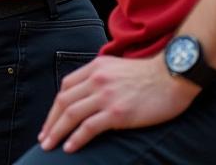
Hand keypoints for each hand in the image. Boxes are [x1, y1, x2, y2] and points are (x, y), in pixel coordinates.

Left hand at [38, 54, 198, 152]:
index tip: (49, 121)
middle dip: (50, 122)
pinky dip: (76, 138)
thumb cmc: (149, 75)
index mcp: (95, 67)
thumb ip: (101, 76)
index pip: (66, 87)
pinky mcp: (117, 112)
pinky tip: (70, 148)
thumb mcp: (117, 67)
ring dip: (57, 132)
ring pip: (71, 114)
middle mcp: (96, 79)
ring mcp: (105, 95)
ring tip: (49, 146)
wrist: (172, 76)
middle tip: (43, 138)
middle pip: (63, 101)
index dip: (54, 106)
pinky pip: (89, 127)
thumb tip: (89, 94)